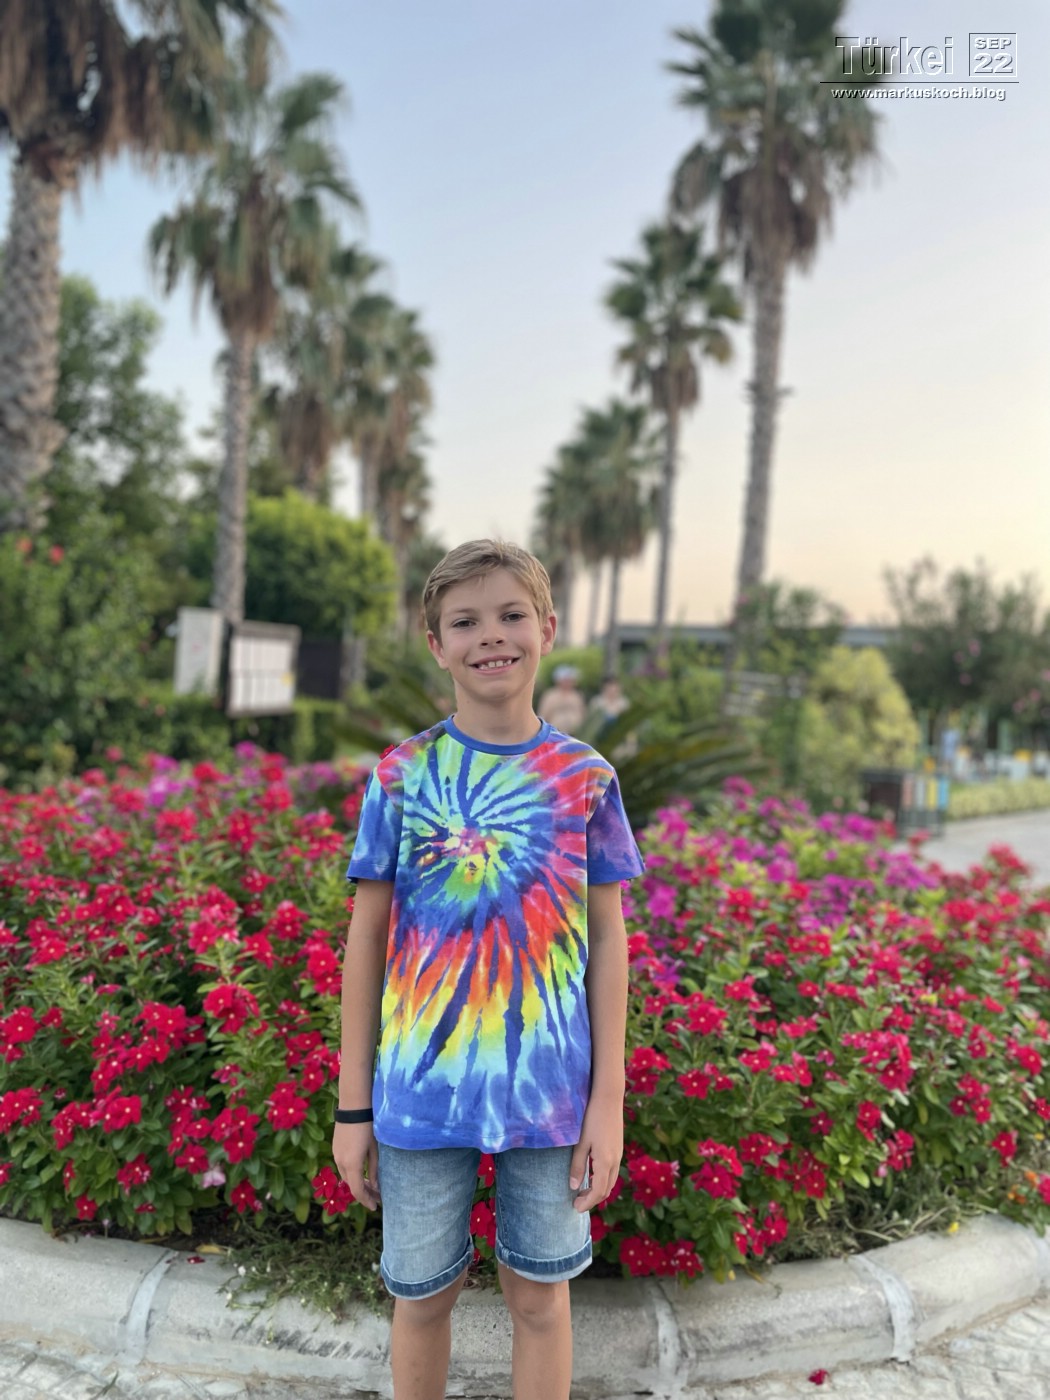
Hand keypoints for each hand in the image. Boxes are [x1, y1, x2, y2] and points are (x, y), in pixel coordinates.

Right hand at [332, 1122, 380, 1210]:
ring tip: (371, 1187)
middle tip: (377, 1197)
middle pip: (351, 1185)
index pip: (357, 1191)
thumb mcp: (374, 1150)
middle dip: (364, 1193)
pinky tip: (362, 1174)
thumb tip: (375, 1187)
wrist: (353, 1108)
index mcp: (352, 1164)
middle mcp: (341, 1162)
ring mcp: (336, 1155)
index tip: (375, 1207)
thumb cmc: (369, 1127)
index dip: (366, 1201)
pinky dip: (353, 1174)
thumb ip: (374, 1170)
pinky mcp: (335, 1149)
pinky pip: (343, 1167)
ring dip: (358, 1183)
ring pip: (346, 1176)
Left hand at [568, 1096, 622, 1212]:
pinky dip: (602, 1180)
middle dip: (592, 1199)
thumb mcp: (581, 1142)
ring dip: (598, 1190)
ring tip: (582, 1191)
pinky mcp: (618, 1149)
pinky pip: (612, 1172)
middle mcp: (615, 1161)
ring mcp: (618, 1155)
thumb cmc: (592, 1118)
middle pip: (606, 1189)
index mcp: (605, 1162)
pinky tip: (591, 1175)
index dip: (587, 1202)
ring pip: (611, 1181)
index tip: (575, 1208)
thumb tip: (574, 1187)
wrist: (608, 1098)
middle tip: (576, 1202)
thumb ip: (578, 1165)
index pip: (598, 1191)